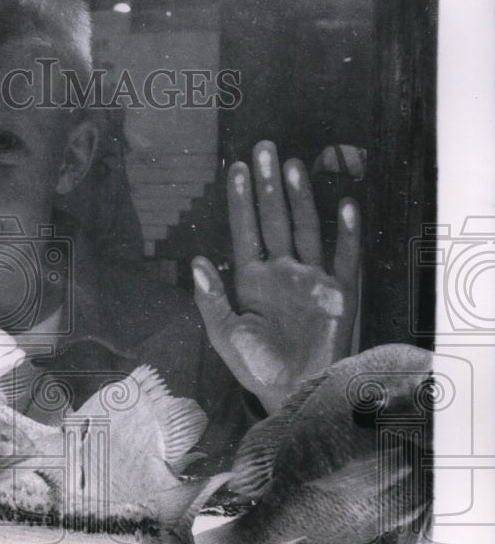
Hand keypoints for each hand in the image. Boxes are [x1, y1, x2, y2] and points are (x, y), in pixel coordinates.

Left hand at [192, 140, 360, 414]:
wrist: (295, 395)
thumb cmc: (259, 369)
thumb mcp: (225, 335)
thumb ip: (211, 299)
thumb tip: (196, 262)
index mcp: (253, 281)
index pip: (245, 231)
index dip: (240, 201)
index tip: (234, 168)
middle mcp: (282, 273)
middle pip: (275, 219)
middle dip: (268, 186)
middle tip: (264, 148)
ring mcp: (311, 279)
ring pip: (306, 228)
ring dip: (300, 198)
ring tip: (292, 166)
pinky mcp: (339, 293)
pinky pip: (345, 257)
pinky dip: (347, 232)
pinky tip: (345, 204)